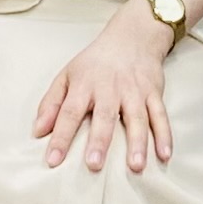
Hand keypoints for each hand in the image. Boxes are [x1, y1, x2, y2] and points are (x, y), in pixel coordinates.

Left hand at [34, 5, 176, 172]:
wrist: (132, 37)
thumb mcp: (67, 75)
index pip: (69, 112)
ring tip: (135, 166)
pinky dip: (164, 135)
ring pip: (137, 118)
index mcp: (84, 85)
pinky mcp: (154, 93)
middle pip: (104, 116)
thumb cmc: (95, 62)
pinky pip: (160, 116)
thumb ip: (51, 104)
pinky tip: (164, 155)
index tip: (53, 160)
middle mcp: (110, 88)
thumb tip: (37, 131)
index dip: (61, 136)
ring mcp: (134, 91)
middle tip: (93, 165)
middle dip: (99, 141)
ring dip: (137, 143)